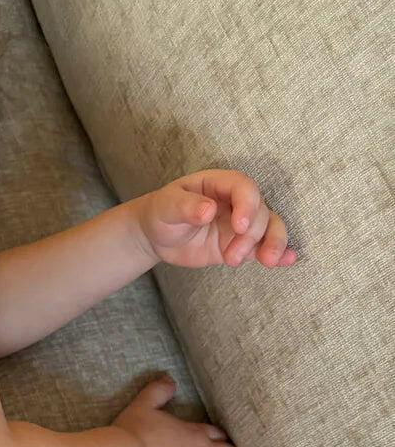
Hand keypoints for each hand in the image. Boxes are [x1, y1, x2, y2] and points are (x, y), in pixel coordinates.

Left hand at [132, 169, 297, 269]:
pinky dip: (279, 253)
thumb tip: (208, 210)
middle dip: (252, 235)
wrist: (158, 235)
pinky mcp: (240, 244)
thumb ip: (186, 207)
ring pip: (269, 228)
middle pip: (260, 212)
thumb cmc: (162, 212)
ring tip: (267, 262)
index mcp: (220, 184)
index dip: (247, 205)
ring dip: (272, 244)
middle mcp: (236, 201)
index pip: (244, 187)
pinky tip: (288, 260)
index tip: (239, 226)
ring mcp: (240, 224)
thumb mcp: (167, 206)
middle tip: (232, 257)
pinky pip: (263, 246)